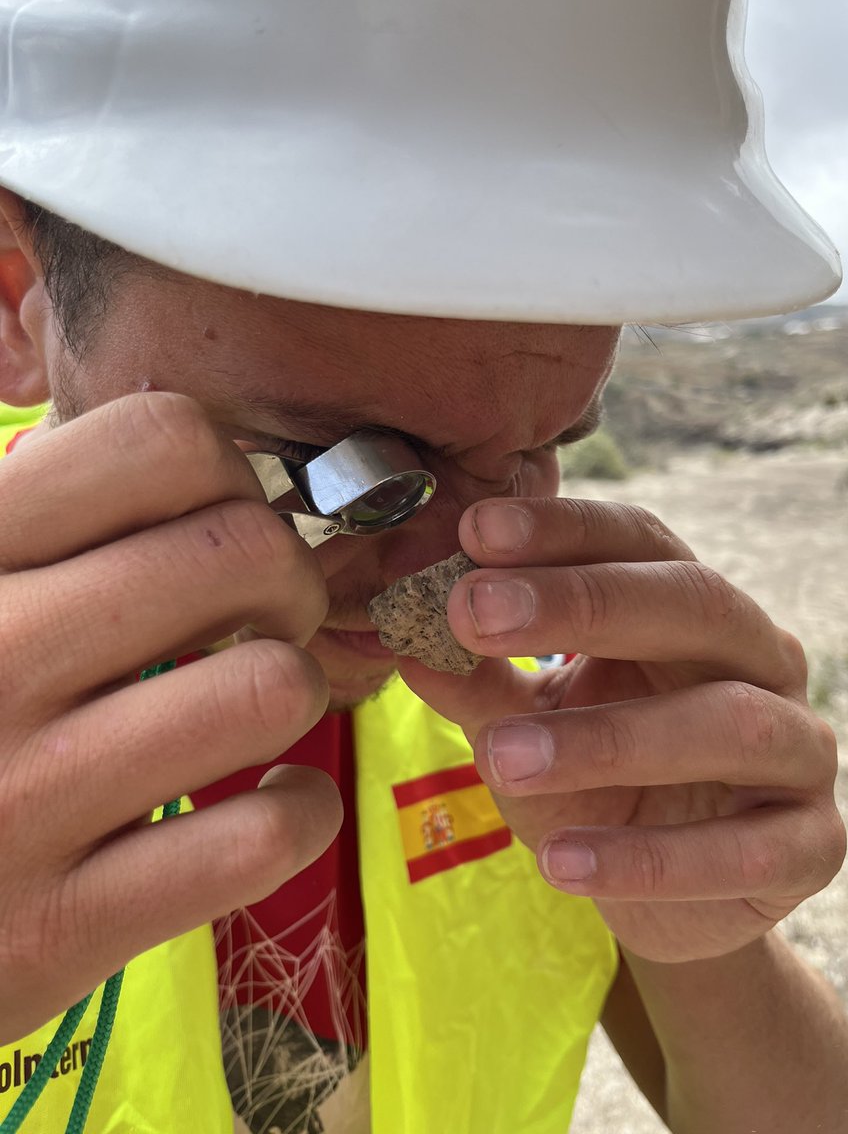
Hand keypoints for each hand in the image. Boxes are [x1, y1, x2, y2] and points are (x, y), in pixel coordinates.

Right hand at [0, 393, 340, 1041]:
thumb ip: (52, 520)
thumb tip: (207, 462)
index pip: (160, 440)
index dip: (230, 479)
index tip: (218, 527)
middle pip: (243, 552)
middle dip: (290, 583)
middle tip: (262, 622)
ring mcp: (20, 798)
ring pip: (268, 687)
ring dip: (293, 693)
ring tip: (250, 709)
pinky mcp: (57, 926)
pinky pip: (263, 837)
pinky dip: (299, 813)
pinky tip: (266, 803)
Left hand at [399, 497, 845, 963]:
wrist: (668, 899)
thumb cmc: (598, 787)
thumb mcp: (527, 728)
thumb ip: (478, 684)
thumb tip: (408, 639)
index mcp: (692, 612)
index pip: (641, 542)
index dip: (563, 531)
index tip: (476, 529)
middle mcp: (761, 660)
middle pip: (696, 604)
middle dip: (583, 603)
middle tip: (473, 611)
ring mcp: (799, 749)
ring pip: (729, 723)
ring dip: (610, 738)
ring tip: (501, 758)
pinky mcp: (813, 845)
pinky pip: (747, 850)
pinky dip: (651, 859)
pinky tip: (562, 864)